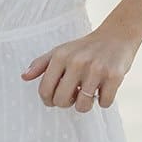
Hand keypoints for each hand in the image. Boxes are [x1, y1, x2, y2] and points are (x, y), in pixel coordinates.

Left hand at [20, 29, 140, 111]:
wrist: (117, 36)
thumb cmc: (84, 48)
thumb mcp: (60, 51)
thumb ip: (40, 64)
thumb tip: (24, 77)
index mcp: (60, 56)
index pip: (45, 90)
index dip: (48, 100)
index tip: (55, 99)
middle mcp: (76, 62)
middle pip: (61, 101)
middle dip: (66, 103)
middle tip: (73, 96)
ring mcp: (96, 69)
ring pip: (83, 106)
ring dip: (85, 105)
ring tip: (88, 94)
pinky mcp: (114, 76)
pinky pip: (104, 103)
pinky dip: (104, 101)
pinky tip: (103, 89)